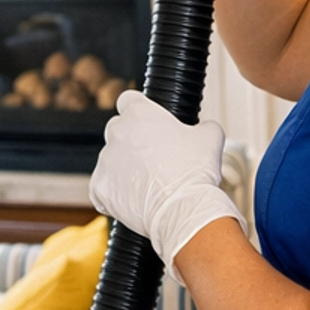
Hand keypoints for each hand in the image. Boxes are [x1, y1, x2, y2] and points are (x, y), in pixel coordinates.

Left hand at [89, 91, 245, 281]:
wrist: (183, 210)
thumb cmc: (195, 172)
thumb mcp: (210, 137)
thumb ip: (203, 125)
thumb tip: (204, 129)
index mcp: (139, 113)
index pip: (128, 100)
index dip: (139, 110)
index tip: (148, 122)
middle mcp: (117, 132)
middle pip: (117, 129)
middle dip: (131, 139)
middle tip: (152, 157)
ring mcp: (106, 160)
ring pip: (110, 159)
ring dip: (123, 167)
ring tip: (148, 184)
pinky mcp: (99, 187)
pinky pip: (101, 187)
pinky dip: (114, 193)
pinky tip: (132, 199)